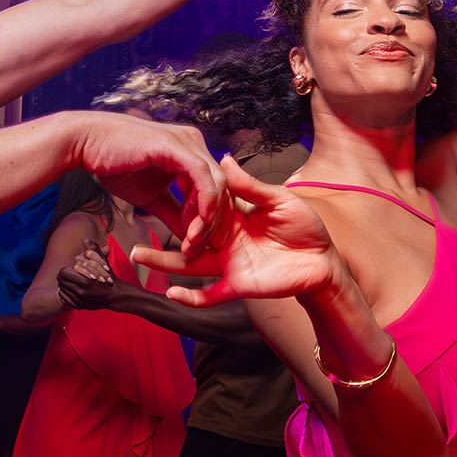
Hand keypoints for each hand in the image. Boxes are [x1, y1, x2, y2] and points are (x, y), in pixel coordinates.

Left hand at [56, 244, 119, 311]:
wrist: (115, 296)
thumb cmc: (109, 276)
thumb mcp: (102, 262)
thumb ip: (93, 249)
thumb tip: (84, 238)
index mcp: (85, 281)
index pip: (63, 273)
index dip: (65, 269)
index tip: (70, 269)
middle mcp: (81, 293)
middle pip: (61, 282)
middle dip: (64, 277)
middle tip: (69, 274)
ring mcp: (80, 301)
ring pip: (62, 291)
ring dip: (65, 285)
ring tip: (71, 282)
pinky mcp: (79, 307)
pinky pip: (65, 300)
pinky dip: (67, 294)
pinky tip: (72, 290)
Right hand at [62, 113, 221, 251]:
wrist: (87, 145)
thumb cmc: (115, 165)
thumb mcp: (151, 197)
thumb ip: (173, 214)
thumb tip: (188, 236)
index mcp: (190, 152)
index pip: (216, 187)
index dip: (214, 218)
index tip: (204, 244)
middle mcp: (194, 143)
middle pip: (224, 187)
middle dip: (217, 222)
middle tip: (206, 248)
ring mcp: (187, 142)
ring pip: (218, 184)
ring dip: (209, 219)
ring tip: (195, 242)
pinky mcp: (177, 146)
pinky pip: (202, 179)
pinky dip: (202, 205)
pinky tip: (193, 226)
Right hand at [129, 155, 338, 306]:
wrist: (323, 261)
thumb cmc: (305, 226)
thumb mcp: (278, 200)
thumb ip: (249, 185)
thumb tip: (224, 159)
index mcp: (233, 217)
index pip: (200, 209)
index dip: (183, 204)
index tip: (158, 187)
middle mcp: (225, 241)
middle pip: (185, 238)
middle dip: (158, 233)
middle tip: (133, 219)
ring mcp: (229, 264)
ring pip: (189, 265)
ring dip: (164, 261)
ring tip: (137, 254)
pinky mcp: (239, 285)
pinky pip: (211, 295)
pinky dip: (192, 297)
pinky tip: (171, 293)